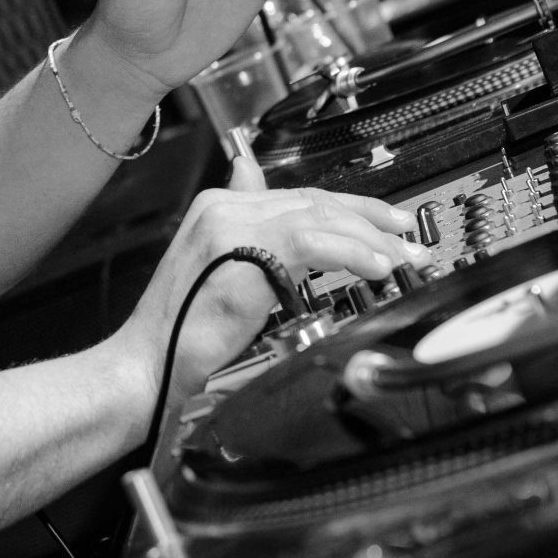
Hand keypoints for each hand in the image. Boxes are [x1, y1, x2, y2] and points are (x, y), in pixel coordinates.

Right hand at [113, 185, 428, 415]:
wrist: (149, 362)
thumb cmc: (181, 329)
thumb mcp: (217, 268)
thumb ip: (245, 232)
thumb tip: (258, 195)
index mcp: (218, 205)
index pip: (298, 195)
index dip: (349, 208)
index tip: (385, 224)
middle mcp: (225, 206)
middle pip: (314, 200)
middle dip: (370, 219)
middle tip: (408, 240)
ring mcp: (232, 224)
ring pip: (320, 215)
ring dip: (369, 238)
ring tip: (400, 260)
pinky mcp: (246, 250)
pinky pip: (314, 242)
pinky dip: (352, 252)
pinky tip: (375, 268)